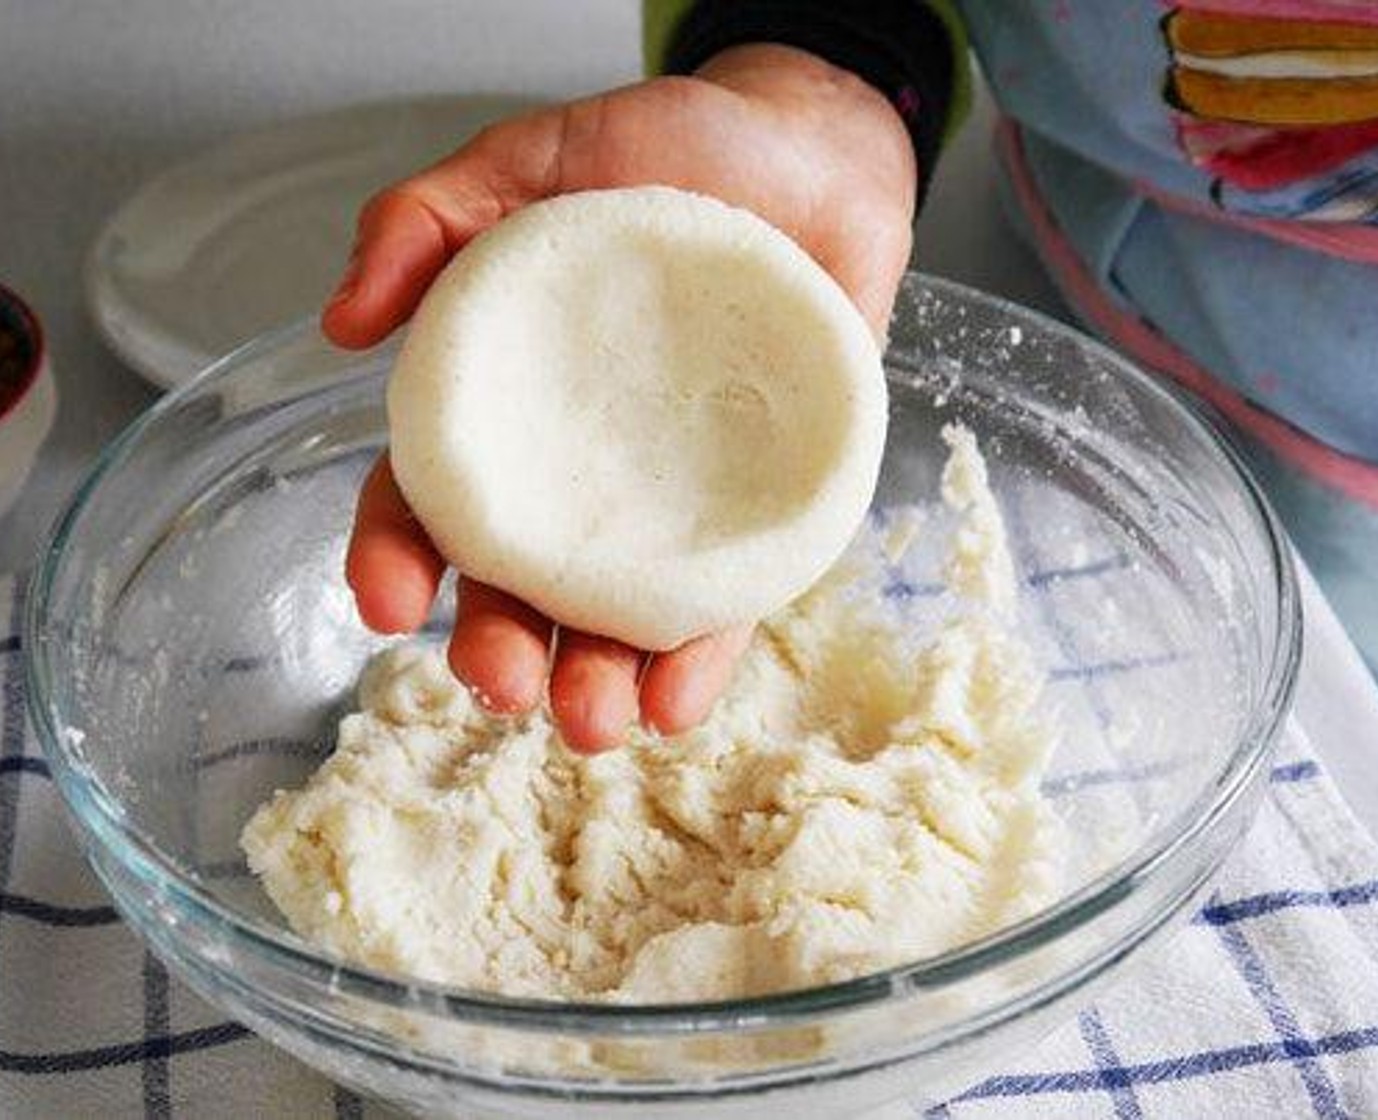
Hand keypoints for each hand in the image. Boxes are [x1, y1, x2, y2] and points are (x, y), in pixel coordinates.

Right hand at [328, 44, 916, 751]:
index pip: (432, 497)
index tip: (385, 602)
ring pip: (615, 615)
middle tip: (502, 684)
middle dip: (498, 648)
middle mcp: (582, 475)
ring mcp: (672, 503)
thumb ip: (424, 219)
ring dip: (594, 681)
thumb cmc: (672, 152)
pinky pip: (724, 602)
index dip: (396, 554)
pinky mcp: (760, 515)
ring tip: (594, 724)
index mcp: (511, 408)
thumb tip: (340, 325)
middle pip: (519, 583)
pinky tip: (673, 704)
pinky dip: (696, 659)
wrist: (814, 160)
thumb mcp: (533, 160)